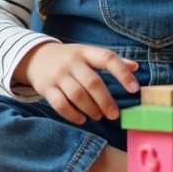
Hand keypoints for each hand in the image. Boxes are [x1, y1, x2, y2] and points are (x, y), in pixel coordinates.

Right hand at [15, 42, 138, 122]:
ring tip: (98, 116)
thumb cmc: (69, 58)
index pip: (107, 58)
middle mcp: (71, 62)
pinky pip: (60, 105)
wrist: (35, 57)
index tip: (134, 89)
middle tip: (114, 114)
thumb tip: (136, 66)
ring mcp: (57, 75)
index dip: (122, 73)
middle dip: (105, 101)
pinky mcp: (46, 88)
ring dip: (91, 109)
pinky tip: (82, 119)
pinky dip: (72, 115)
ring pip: (77, 95)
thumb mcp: (87, 54)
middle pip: (92, 82)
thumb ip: (109, 60)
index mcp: (85, 52)